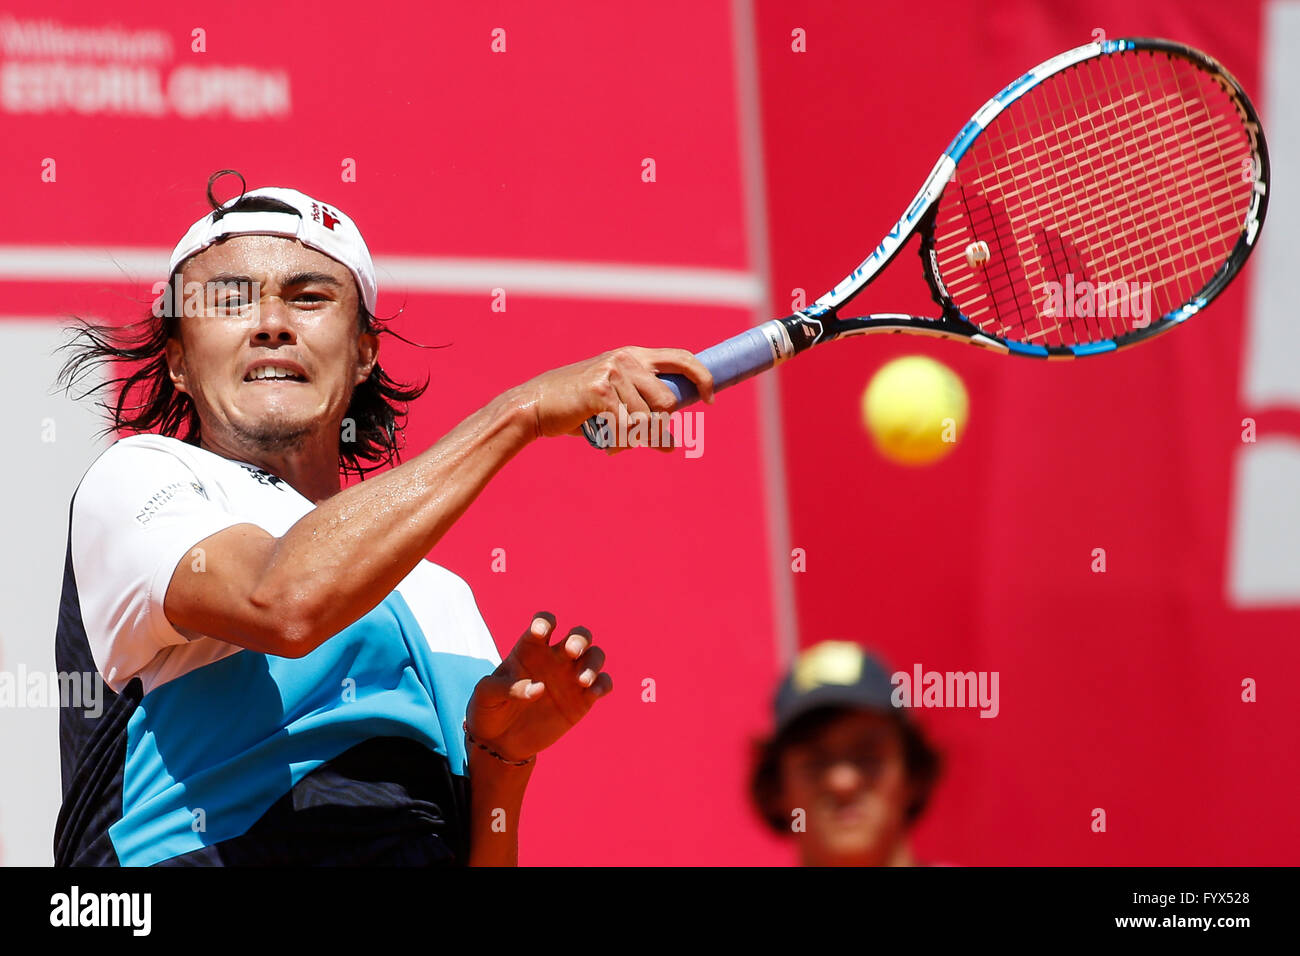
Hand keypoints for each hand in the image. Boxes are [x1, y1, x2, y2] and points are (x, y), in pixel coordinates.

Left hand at [465, 612, 612, 761]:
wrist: (499, 742)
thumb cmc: (489, 710)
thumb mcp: (485, 696)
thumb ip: (506, 687)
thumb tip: (538, 688)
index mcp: (530, 649)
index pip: (544, 624)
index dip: (545, 622)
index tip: (541, 631)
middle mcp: (554, 659)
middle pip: (578, 635)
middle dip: (580, 638)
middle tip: (572, 651)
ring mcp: (570, 679)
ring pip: (595, 656)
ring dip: (594, 662)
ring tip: (582, 680)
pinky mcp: (582, 701)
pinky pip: (602, 684)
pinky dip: (603, 684)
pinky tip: (593, 693)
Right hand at [514, 346, 714, 449]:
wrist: (536, 405)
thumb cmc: (577, 406)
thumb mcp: (614, 398)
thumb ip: (642, 407)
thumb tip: (671, 440)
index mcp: (634, 355)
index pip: (681, 358)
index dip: (702, 378)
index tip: (710, 400)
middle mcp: (627, 359)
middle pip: (667, 402)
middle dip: (659, 429)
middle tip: (646, 442)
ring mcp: (613, 373)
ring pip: (647, 420)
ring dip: (636, 440)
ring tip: (617, 442)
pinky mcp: (600, 391)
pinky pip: (626, 427)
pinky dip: (620, 443)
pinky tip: (608, 445)